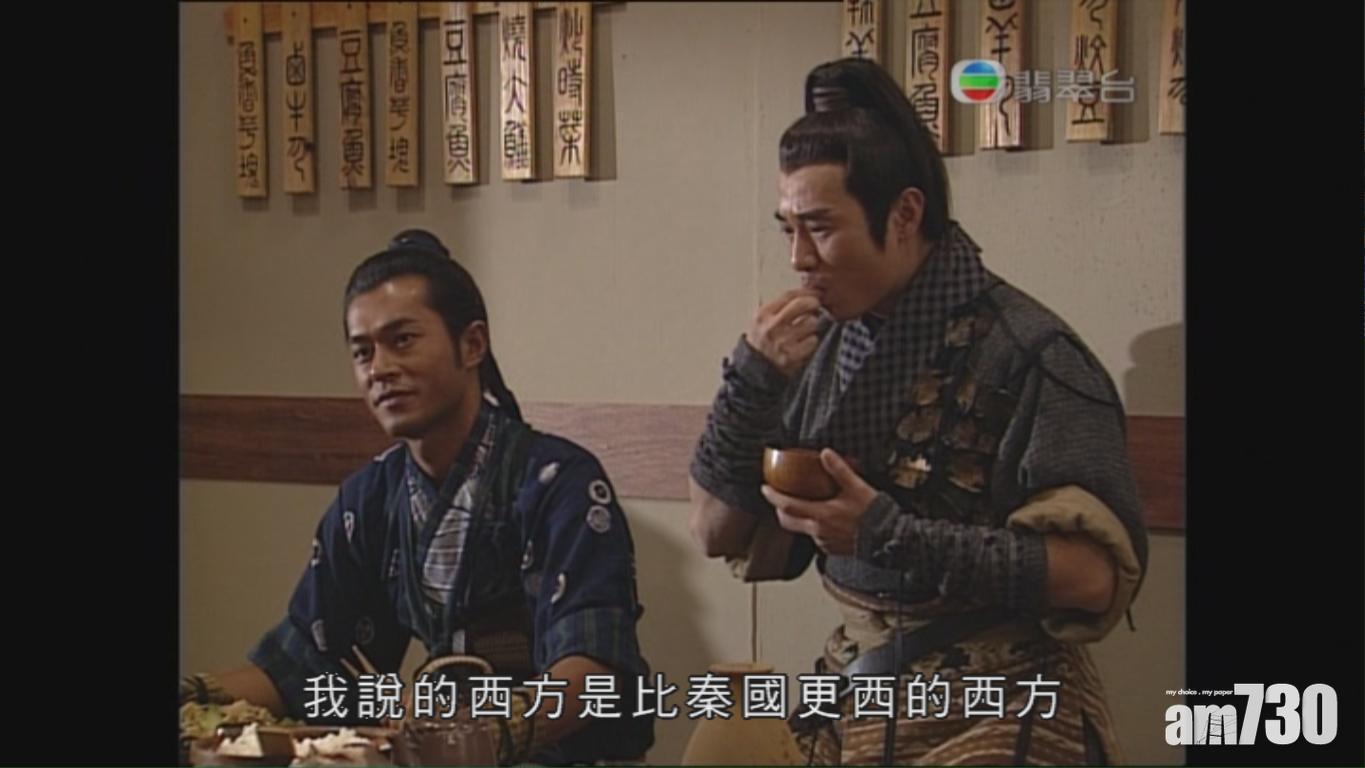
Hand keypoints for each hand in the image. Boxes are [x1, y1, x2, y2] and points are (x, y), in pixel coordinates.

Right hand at [744, 289, 821, 377]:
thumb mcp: (762, 320)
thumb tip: (804, 293)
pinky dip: (811, 342)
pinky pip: (812, 340)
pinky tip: (803, 343)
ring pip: (811, 322)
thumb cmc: (762, 343)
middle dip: (813, 302)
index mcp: (763, 315)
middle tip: (816, 305)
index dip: (805, 292)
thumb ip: (779, 307)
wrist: (754, 370)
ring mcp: (782, 341)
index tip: (814, 292)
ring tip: (804, 330)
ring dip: (812, 325)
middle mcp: (771, 326)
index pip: (788, 295)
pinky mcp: (791, 355)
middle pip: (801, 304)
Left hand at [761, 449, 877, 554]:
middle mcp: (818, 532)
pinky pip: (816, 537)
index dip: (773, 496)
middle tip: (778, 498)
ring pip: (802, 529)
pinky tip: (824, 519)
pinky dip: (813, 527)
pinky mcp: (831, 549)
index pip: (787, 506)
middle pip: (787, 521)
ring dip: (799, 518)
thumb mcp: (856, 487)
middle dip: (779, 509)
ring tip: (805, 504)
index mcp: (821, 515)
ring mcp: (824, 542)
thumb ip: (839, 470)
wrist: (887, 539)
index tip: (764, 488)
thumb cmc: (874, 515)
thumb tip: (826, 453)